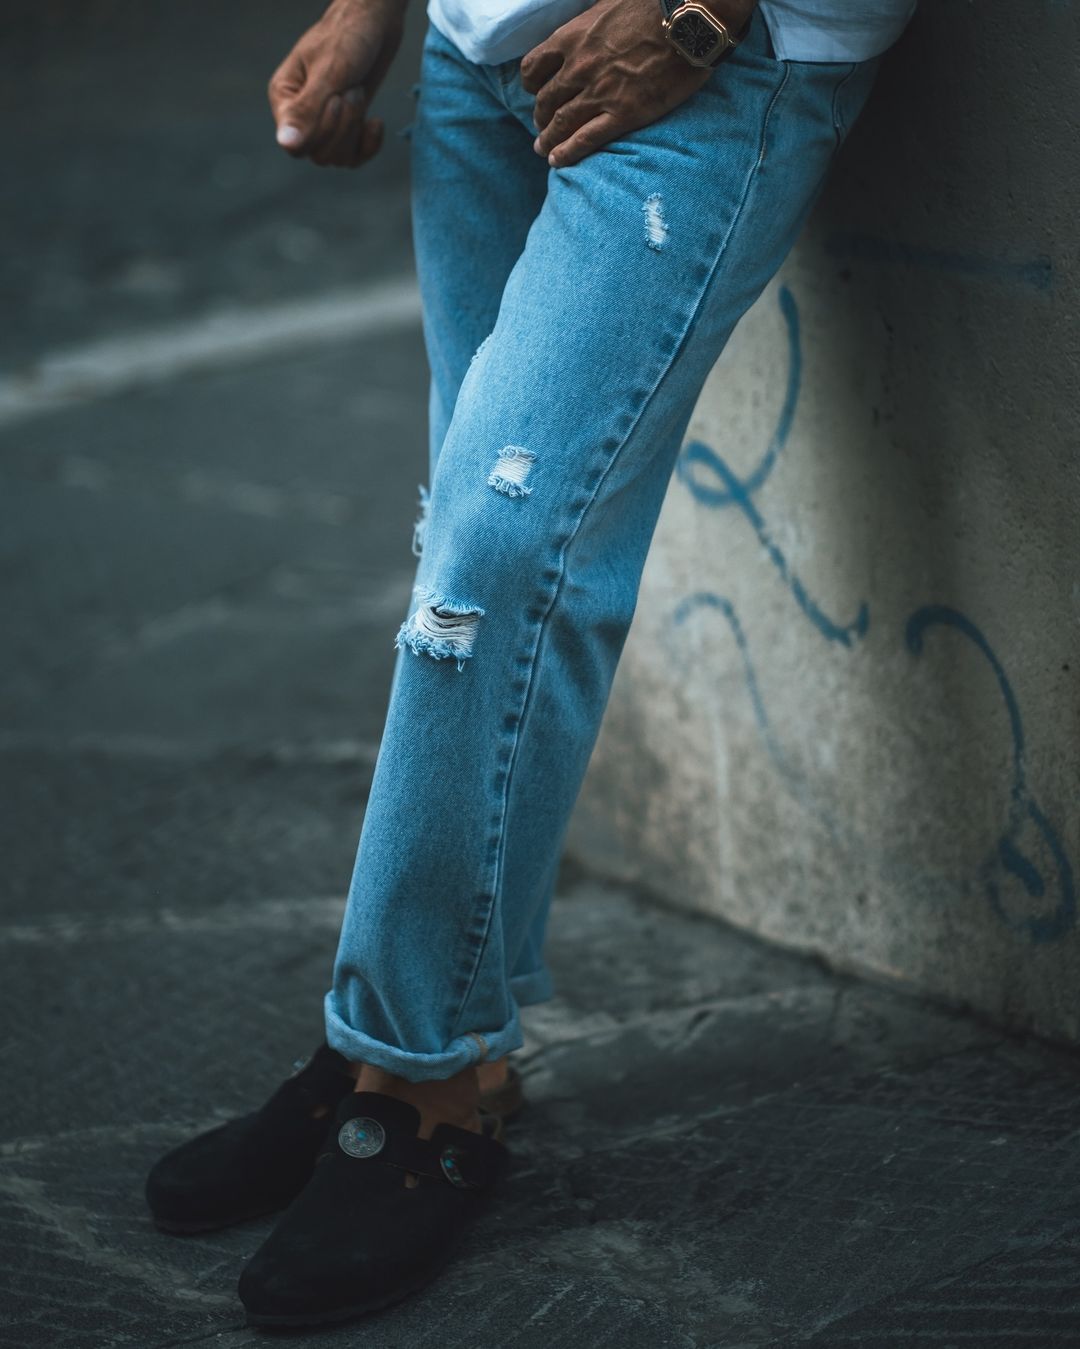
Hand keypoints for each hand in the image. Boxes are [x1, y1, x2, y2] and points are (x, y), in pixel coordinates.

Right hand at [268, 0, 406, 167]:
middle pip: (318, 154)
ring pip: (336, 158)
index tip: (336, 98)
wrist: (375, 24)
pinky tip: (376, 122)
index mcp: (283, 98)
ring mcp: (323, 125)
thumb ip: (306, 110)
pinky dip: (369, 145)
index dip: (321, 131)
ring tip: (358, 92)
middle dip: (343, 127)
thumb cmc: (347, 38)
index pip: (295, 145)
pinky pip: (354, 158)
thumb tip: (285, 144)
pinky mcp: (347, 128)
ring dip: (354, 129)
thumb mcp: (328, 73)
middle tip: (352, 90)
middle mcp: (300, 116)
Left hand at [520, 0, 752, 167]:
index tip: (534, 90)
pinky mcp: (622, 114)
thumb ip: (591, 22)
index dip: (531, 82)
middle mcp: (579, 68)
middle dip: (540, 115)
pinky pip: (586, 139)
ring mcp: (599, 93)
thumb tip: (590, 28)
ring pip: (561, 123)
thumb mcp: (608, 3)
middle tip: (542, 125)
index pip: (535, 66)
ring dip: (548, 139)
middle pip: (546, 99)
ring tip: (543, 149)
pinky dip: (567, 152)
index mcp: (573, 38)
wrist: (686, 22)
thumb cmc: (653, 4)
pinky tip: (556, 162)